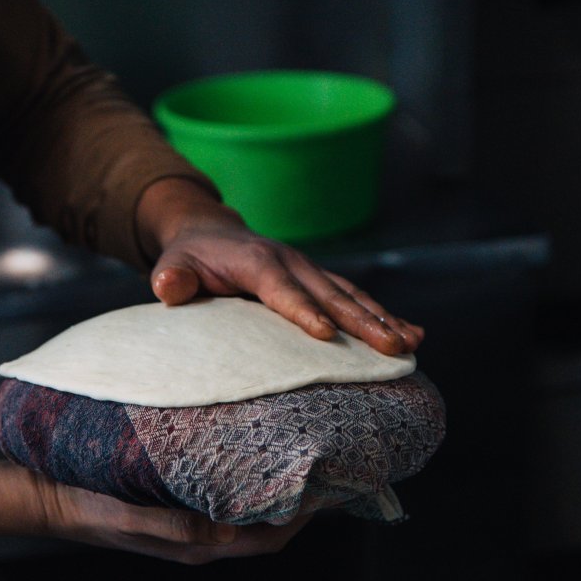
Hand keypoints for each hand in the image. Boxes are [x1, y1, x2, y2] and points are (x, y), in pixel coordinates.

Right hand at [39, 477, 310, 565]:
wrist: (51, 499)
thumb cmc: (88, 507)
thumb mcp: (127, 516)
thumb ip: (173, 526)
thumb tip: (224, 534)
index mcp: (199, 547)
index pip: (269, 539)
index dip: (304, 518)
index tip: (329, 487)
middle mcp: (204, 539)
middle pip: (270, 526)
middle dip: (302, 502)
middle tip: (328, 463)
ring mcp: (193, 521)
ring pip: (252, 510)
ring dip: (279, 489)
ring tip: (300, 453)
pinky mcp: (182, 503)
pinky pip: (229, 496)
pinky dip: (252, 479)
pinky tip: (255, 450)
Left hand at [136, 178, 423, 355]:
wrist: (210, 232)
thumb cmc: (190, 258)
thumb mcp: (173, 264)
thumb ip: (172, 277)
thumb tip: (168, 286)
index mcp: (257, 262)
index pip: (282, 289)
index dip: (303, 310)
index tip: (326, 334)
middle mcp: (292, 263)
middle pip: (331, 294)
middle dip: (363, 322)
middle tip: (392, 348)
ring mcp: (310, 271)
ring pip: (352, 296)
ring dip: (383, 320)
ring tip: (411, 343)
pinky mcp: (320, 281)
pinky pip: (356, 298)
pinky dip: (384, 315)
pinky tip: (412, 334)